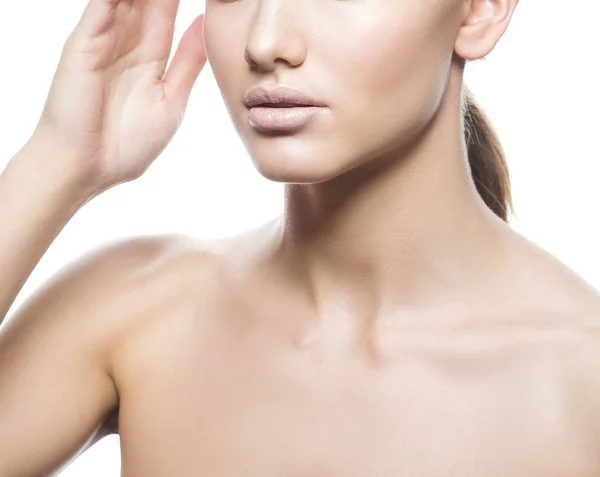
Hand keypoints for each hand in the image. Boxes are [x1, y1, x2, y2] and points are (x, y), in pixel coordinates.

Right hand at [31, 0, 206, 192]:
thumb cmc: (127, 144)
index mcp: (150, 54)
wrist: (88, 169)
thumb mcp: (171, 99)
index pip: (169, 7)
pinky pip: (102, 2)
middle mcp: (127, 39)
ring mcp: (104, 36)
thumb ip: (188, 61)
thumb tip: (205, 24)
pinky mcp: (85, 40)